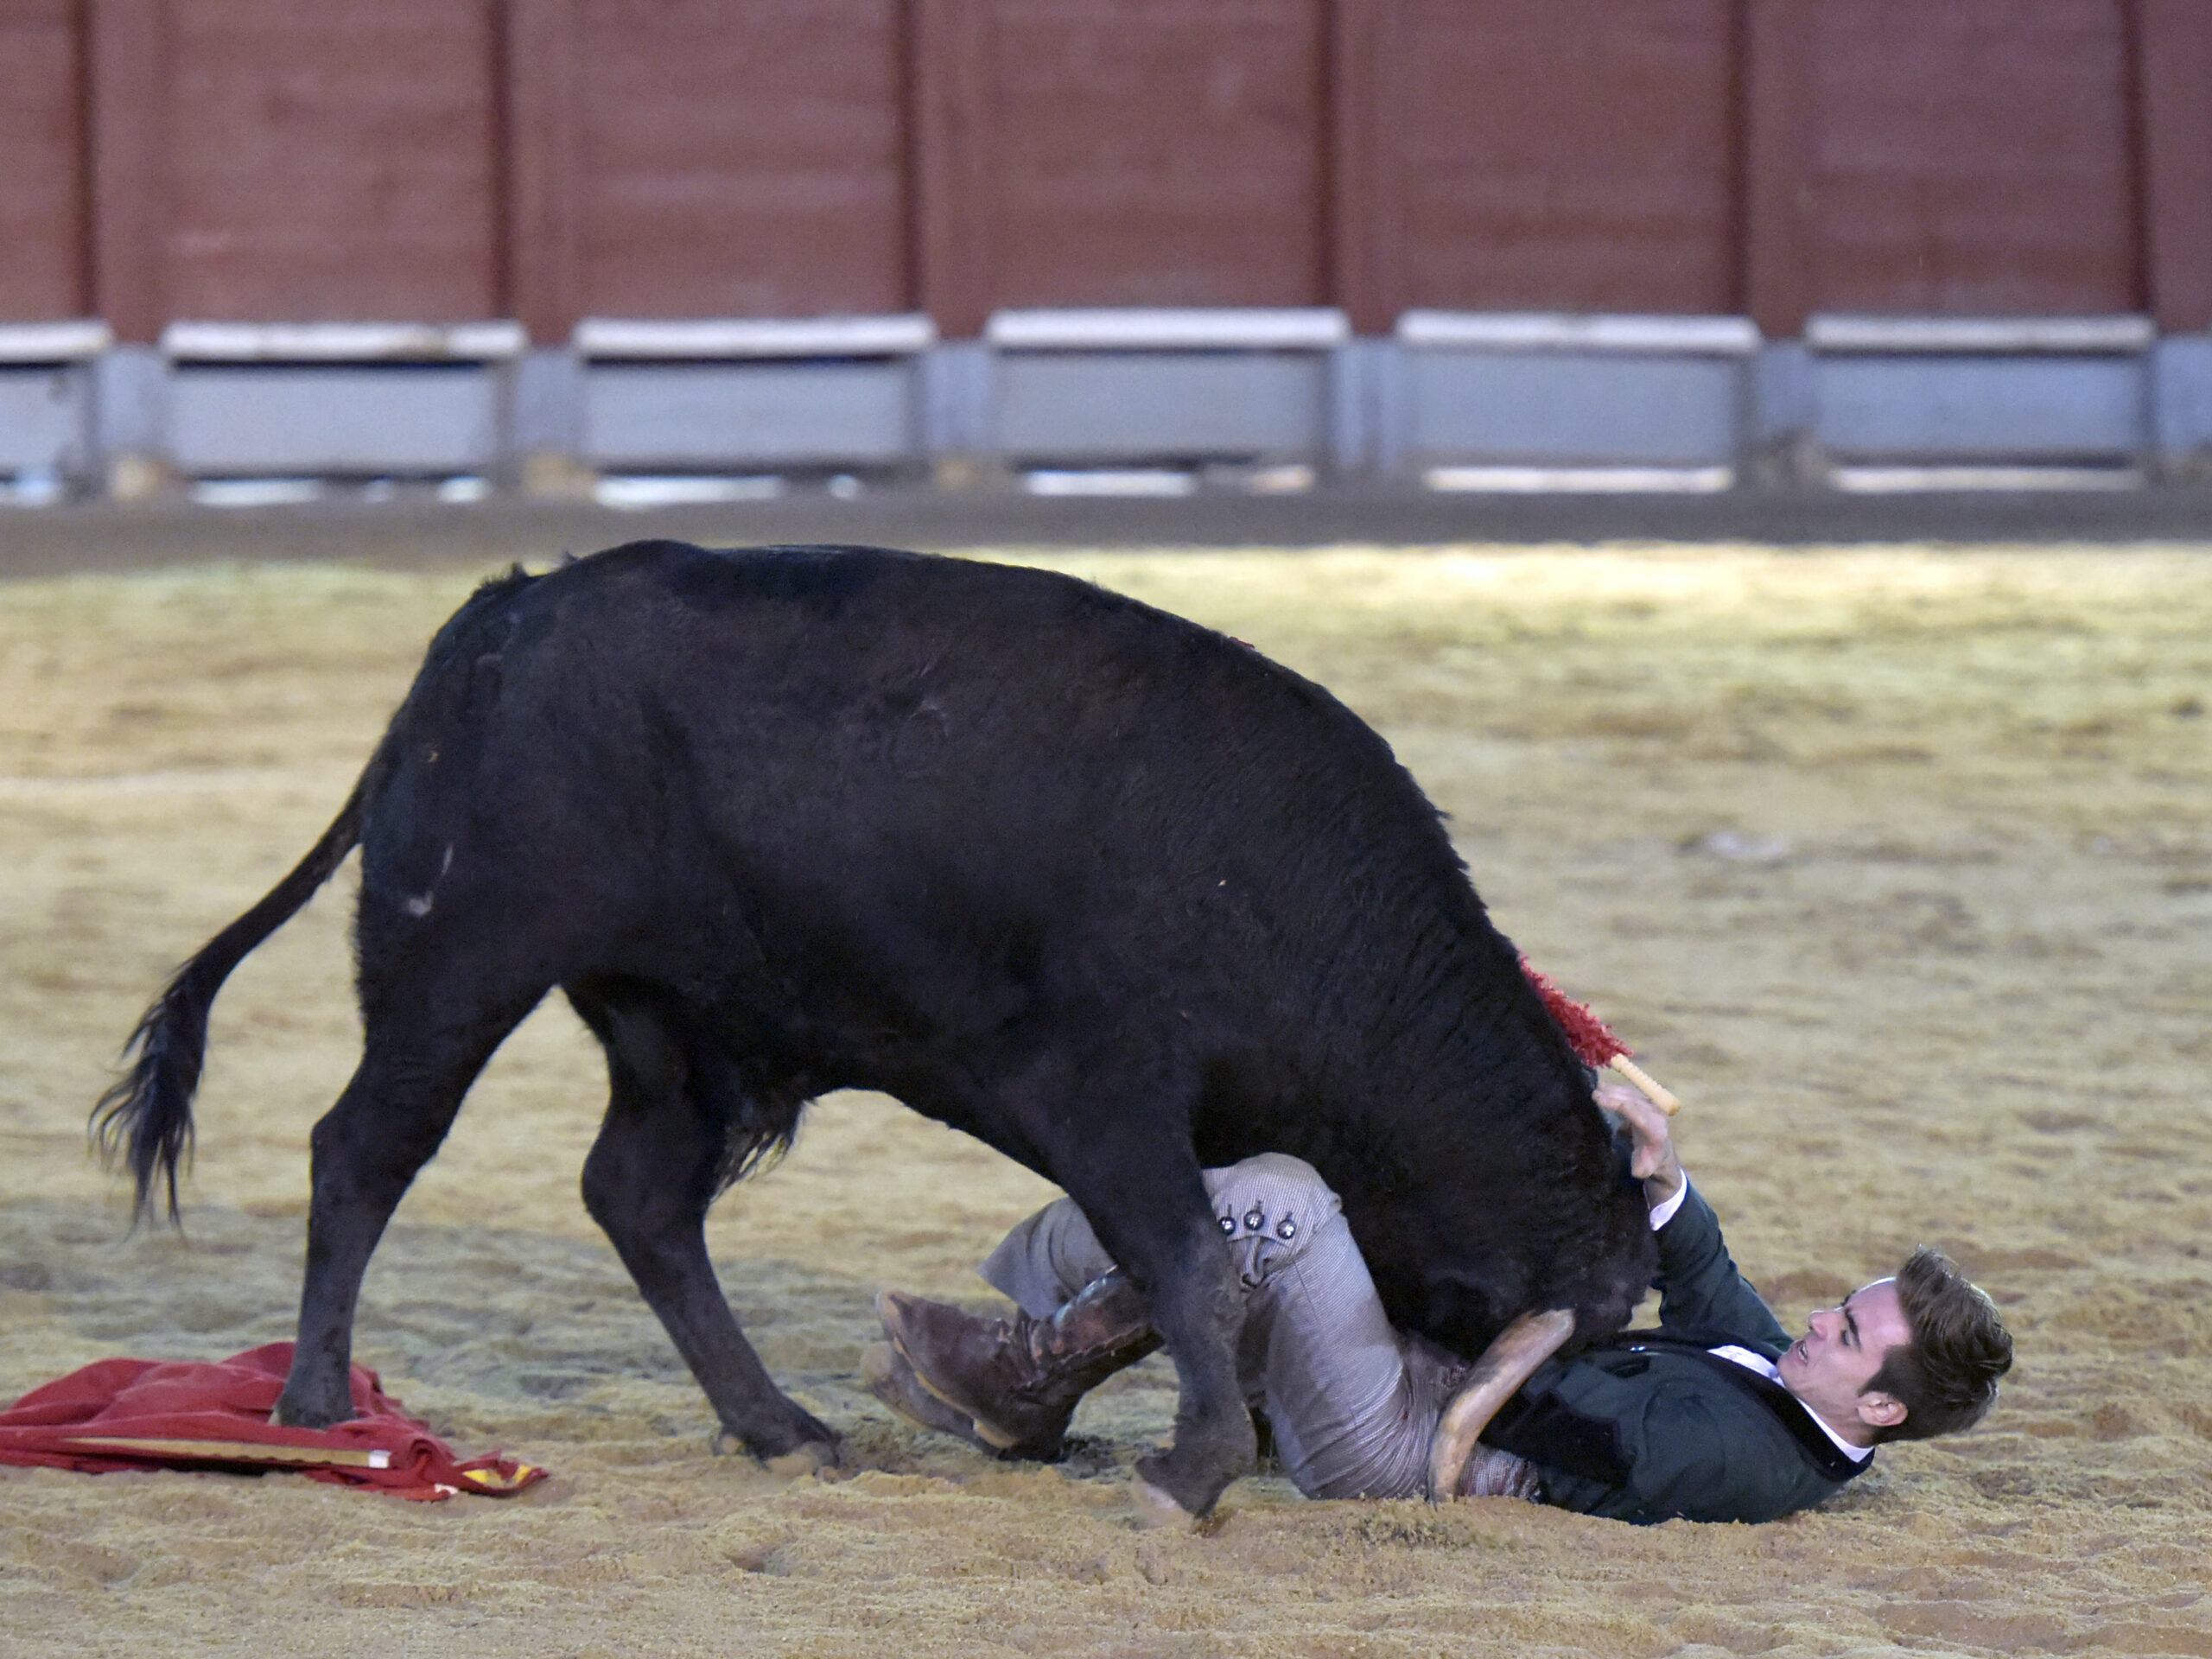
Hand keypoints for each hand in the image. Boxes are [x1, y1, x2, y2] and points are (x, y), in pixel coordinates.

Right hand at [1596, 1080, 1683, 1207]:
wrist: (1661, 1153)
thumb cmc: (1649, 1162)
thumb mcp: (1644, 1169)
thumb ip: (1641, 1169)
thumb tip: (1635, 1170)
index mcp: (1655, 1130)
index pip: (1636, 1112)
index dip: (1617, 1104)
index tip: (1599, 1099)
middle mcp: (1657, 1114)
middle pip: (1633, 1099)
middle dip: (1613, 1094)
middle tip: (1593, 1093)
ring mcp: (1654, 1106)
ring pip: (1632, 1093)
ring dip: (1614, 1090)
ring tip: (1596, 1088)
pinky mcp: (1648, 1102)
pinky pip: (1632, 1092)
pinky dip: (1617, 1089)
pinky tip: (1604, 1087)